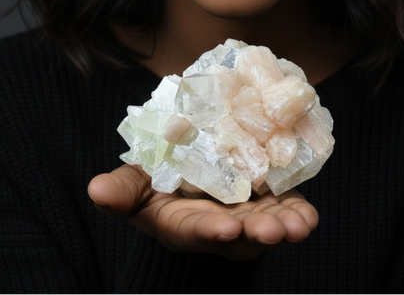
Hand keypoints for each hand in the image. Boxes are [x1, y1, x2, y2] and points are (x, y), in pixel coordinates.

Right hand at [88, 164, 318, 260]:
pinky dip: (297, 210)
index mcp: (183, 222)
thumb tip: (95, 190)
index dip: (208, 230)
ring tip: (302, 225)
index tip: (224, 229)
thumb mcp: (137, 183)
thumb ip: (121, 190)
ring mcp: (245, 212)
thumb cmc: (157, 180)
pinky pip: (283, 206)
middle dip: (257, 233)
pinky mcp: (264, 198)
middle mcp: (217, 223)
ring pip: (266, 224)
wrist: (190, 169)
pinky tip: (308, 215)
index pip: (195, 229)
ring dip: (285, 226)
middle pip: (239, 233)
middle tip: (277, 231)